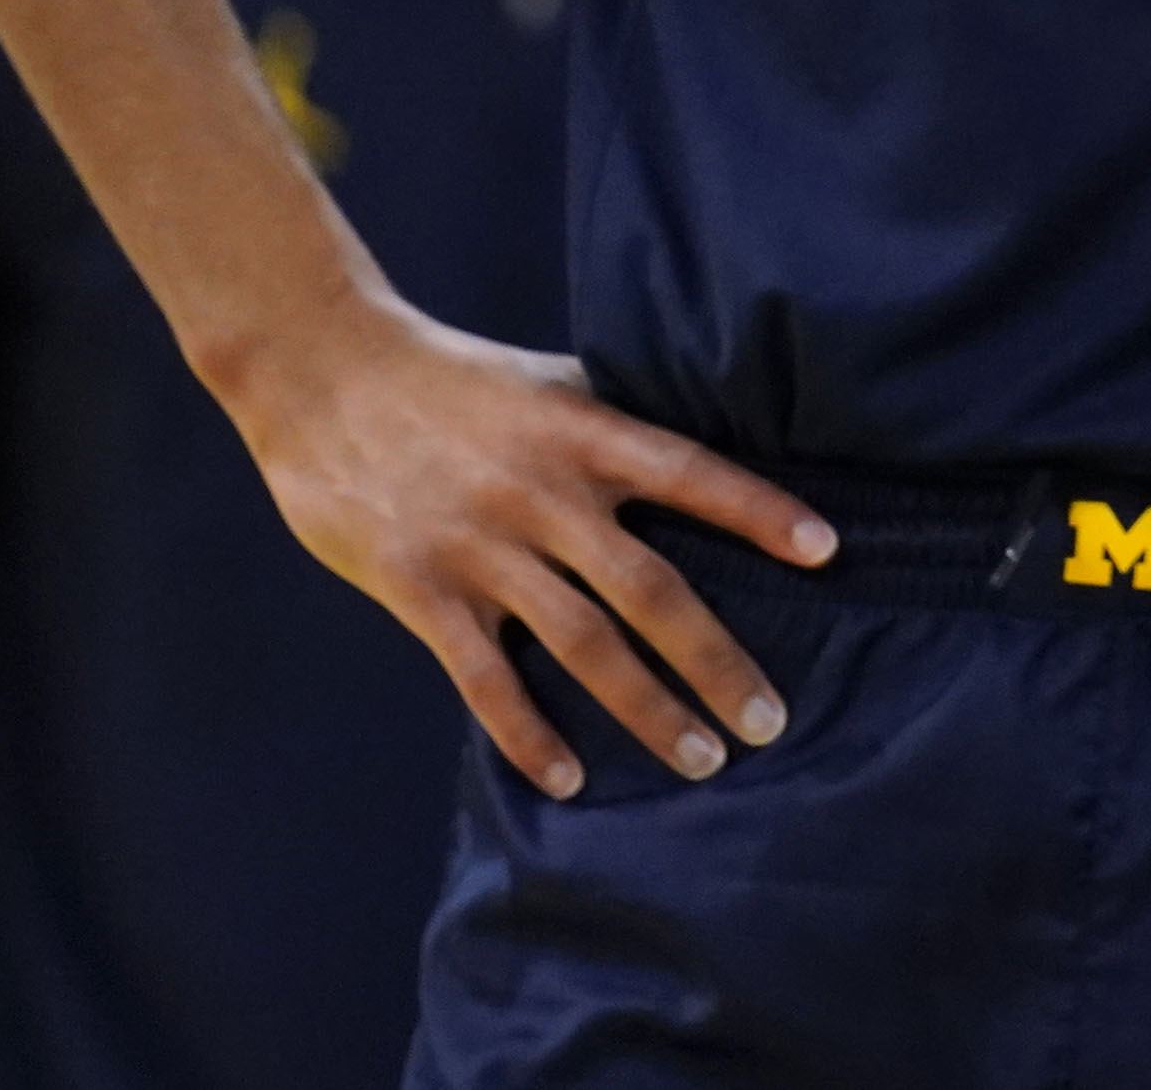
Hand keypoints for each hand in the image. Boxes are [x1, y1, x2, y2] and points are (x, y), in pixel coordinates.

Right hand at [224, 293, 837, 798]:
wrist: (323, 370)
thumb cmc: (449, 378)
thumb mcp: (545, 379)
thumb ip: (613, 418)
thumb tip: (712, 434)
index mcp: (580, 431)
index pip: (691, 471)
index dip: (759, 509)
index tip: (827, 550)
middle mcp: (542, 492)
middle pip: (649, 586)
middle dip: (716, 659)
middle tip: (770, 720)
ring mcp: (480, 545)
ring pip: (582, 643)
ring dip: (646, 709)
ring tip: (701, 761)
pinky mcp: (419, 588)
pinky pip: (484, 676)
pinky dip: (528, 732)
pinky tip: (568, 779)